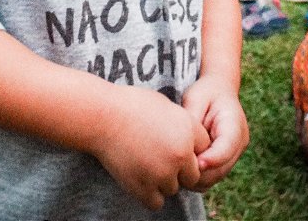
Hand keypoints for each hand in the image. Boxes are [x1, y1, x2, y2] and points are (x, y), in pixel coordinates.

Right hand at [92, 85, 207, 209]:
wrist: (102, 116)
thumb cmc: (130, 105)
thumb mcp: (164, 105)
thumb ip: (182, 124)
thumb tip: (189, 140)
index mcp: (188, 129)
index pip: (205, 149)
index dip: (190, 148)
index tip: (173, 143)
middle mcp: (180, 153)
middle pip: (193, 175)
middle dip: (180, 170)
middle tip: (158, 157)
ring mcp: (163, 173)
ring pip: (173, 188)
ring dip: (162, 181)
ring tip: (143, 161)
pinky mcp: (144, 188)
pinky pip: (156, 202)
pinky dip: (148, 193)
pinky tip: (138, 176)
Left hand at [182, 77, 248, 190]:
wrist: (218, 90)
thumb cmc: (206, 93)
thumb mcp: (196, 99)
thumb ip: (193, 120)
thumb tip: (185, 143)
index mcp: (234, 124)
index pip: (227, 147)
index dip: (212, 158)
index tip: (195, 163)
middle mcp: (239, 143)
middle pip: (222, 168)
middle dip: (201, 172)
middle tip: (177, 169)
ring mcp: (233, 154)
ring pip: (216, 176)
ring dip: (198, 178)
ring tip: (177, 169)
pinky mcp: (225, 160)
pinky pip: (213, 175)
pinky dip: (199, 177)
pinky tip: (183, 168)